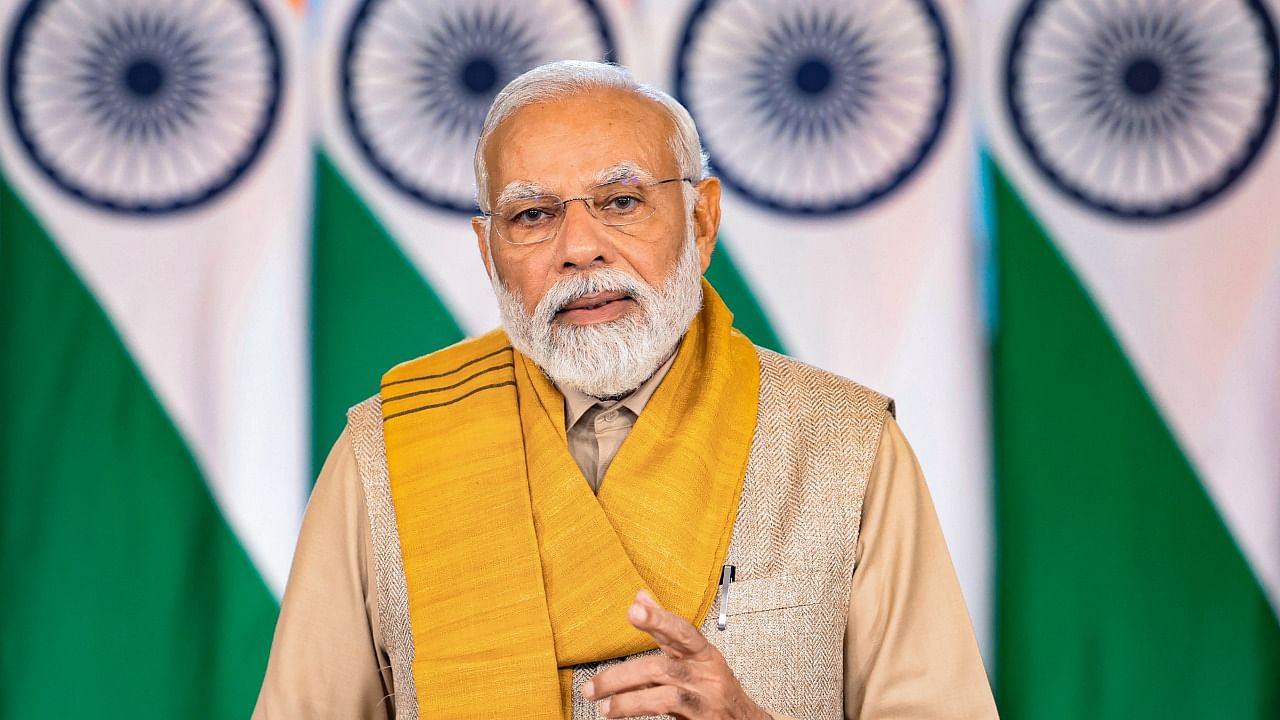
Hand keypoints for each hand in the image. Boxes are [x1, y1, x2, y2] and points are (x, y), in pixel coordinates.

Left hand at [580, 590, 770, 718]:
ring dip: (627, 700)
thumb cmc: (714, 690)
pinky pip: (672, 711)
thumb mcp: (693, 658)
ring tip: (602, 706)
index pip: (681, 631)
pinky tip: (620, 712)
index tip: (634, 609)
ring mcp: (707, 699)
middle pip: (663, 667)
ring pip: (665, 694)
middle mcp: (708, 674)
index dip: (659, 619)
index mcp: (704, 654)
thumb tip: (640, 596)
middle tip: (592, 686)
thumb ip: (665, 631)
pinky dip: (642, 708)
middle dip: (623, 675)